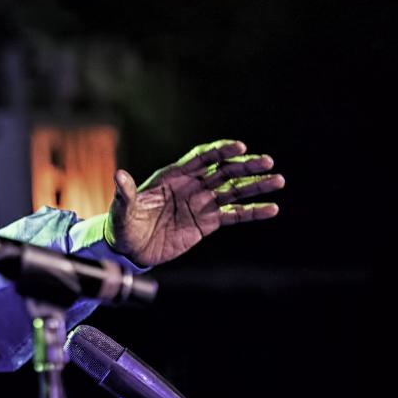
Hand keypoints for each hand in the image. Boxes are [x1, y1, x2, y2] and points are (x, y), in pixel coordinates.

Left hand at [107, 139, 283, 265]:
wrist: (129, 249)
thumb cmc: (124, 225)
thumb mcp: (122, 210)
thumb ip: (125, 193)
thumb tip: (119, 176)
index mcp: (174, 176)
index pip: (202, 158)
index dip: (221, 152)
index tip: (240, 148)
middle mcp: (192, 186)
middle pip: (224, 172)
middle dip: (246, 166)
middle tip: (268, 162)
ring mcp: (201, 203)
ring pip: (234, 191)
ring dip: (256, 186)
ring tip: (278, 180)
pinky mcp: (207, 223)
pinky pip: (233, 216)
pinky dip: (252, 213)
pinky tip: (272, 208)